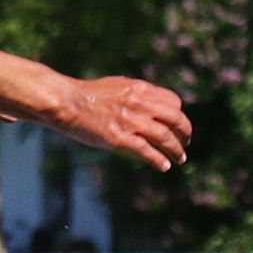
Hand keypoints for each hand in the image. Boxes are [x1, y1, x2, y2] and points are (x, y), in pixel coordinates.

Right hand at [48, 75, 190, 169]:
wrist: (67, 102)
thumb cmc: (88, 94)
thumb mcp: (117, 86)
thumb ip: (136, 93)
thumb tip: (149, 101)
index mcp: (140, 89)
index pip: (174, 102)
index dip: (178, 115)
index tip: (177, 125)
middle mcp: (140, 104)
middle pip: (176, 119)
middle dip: (185, 133)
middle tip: (186, 143)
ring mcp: (131, 121)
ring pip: (165, 137)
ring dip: (177, 150)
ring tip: (180, 159)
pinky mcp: (120, 138)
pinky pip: (147, 151)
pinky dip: (159, 160)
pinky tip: (164, 167)